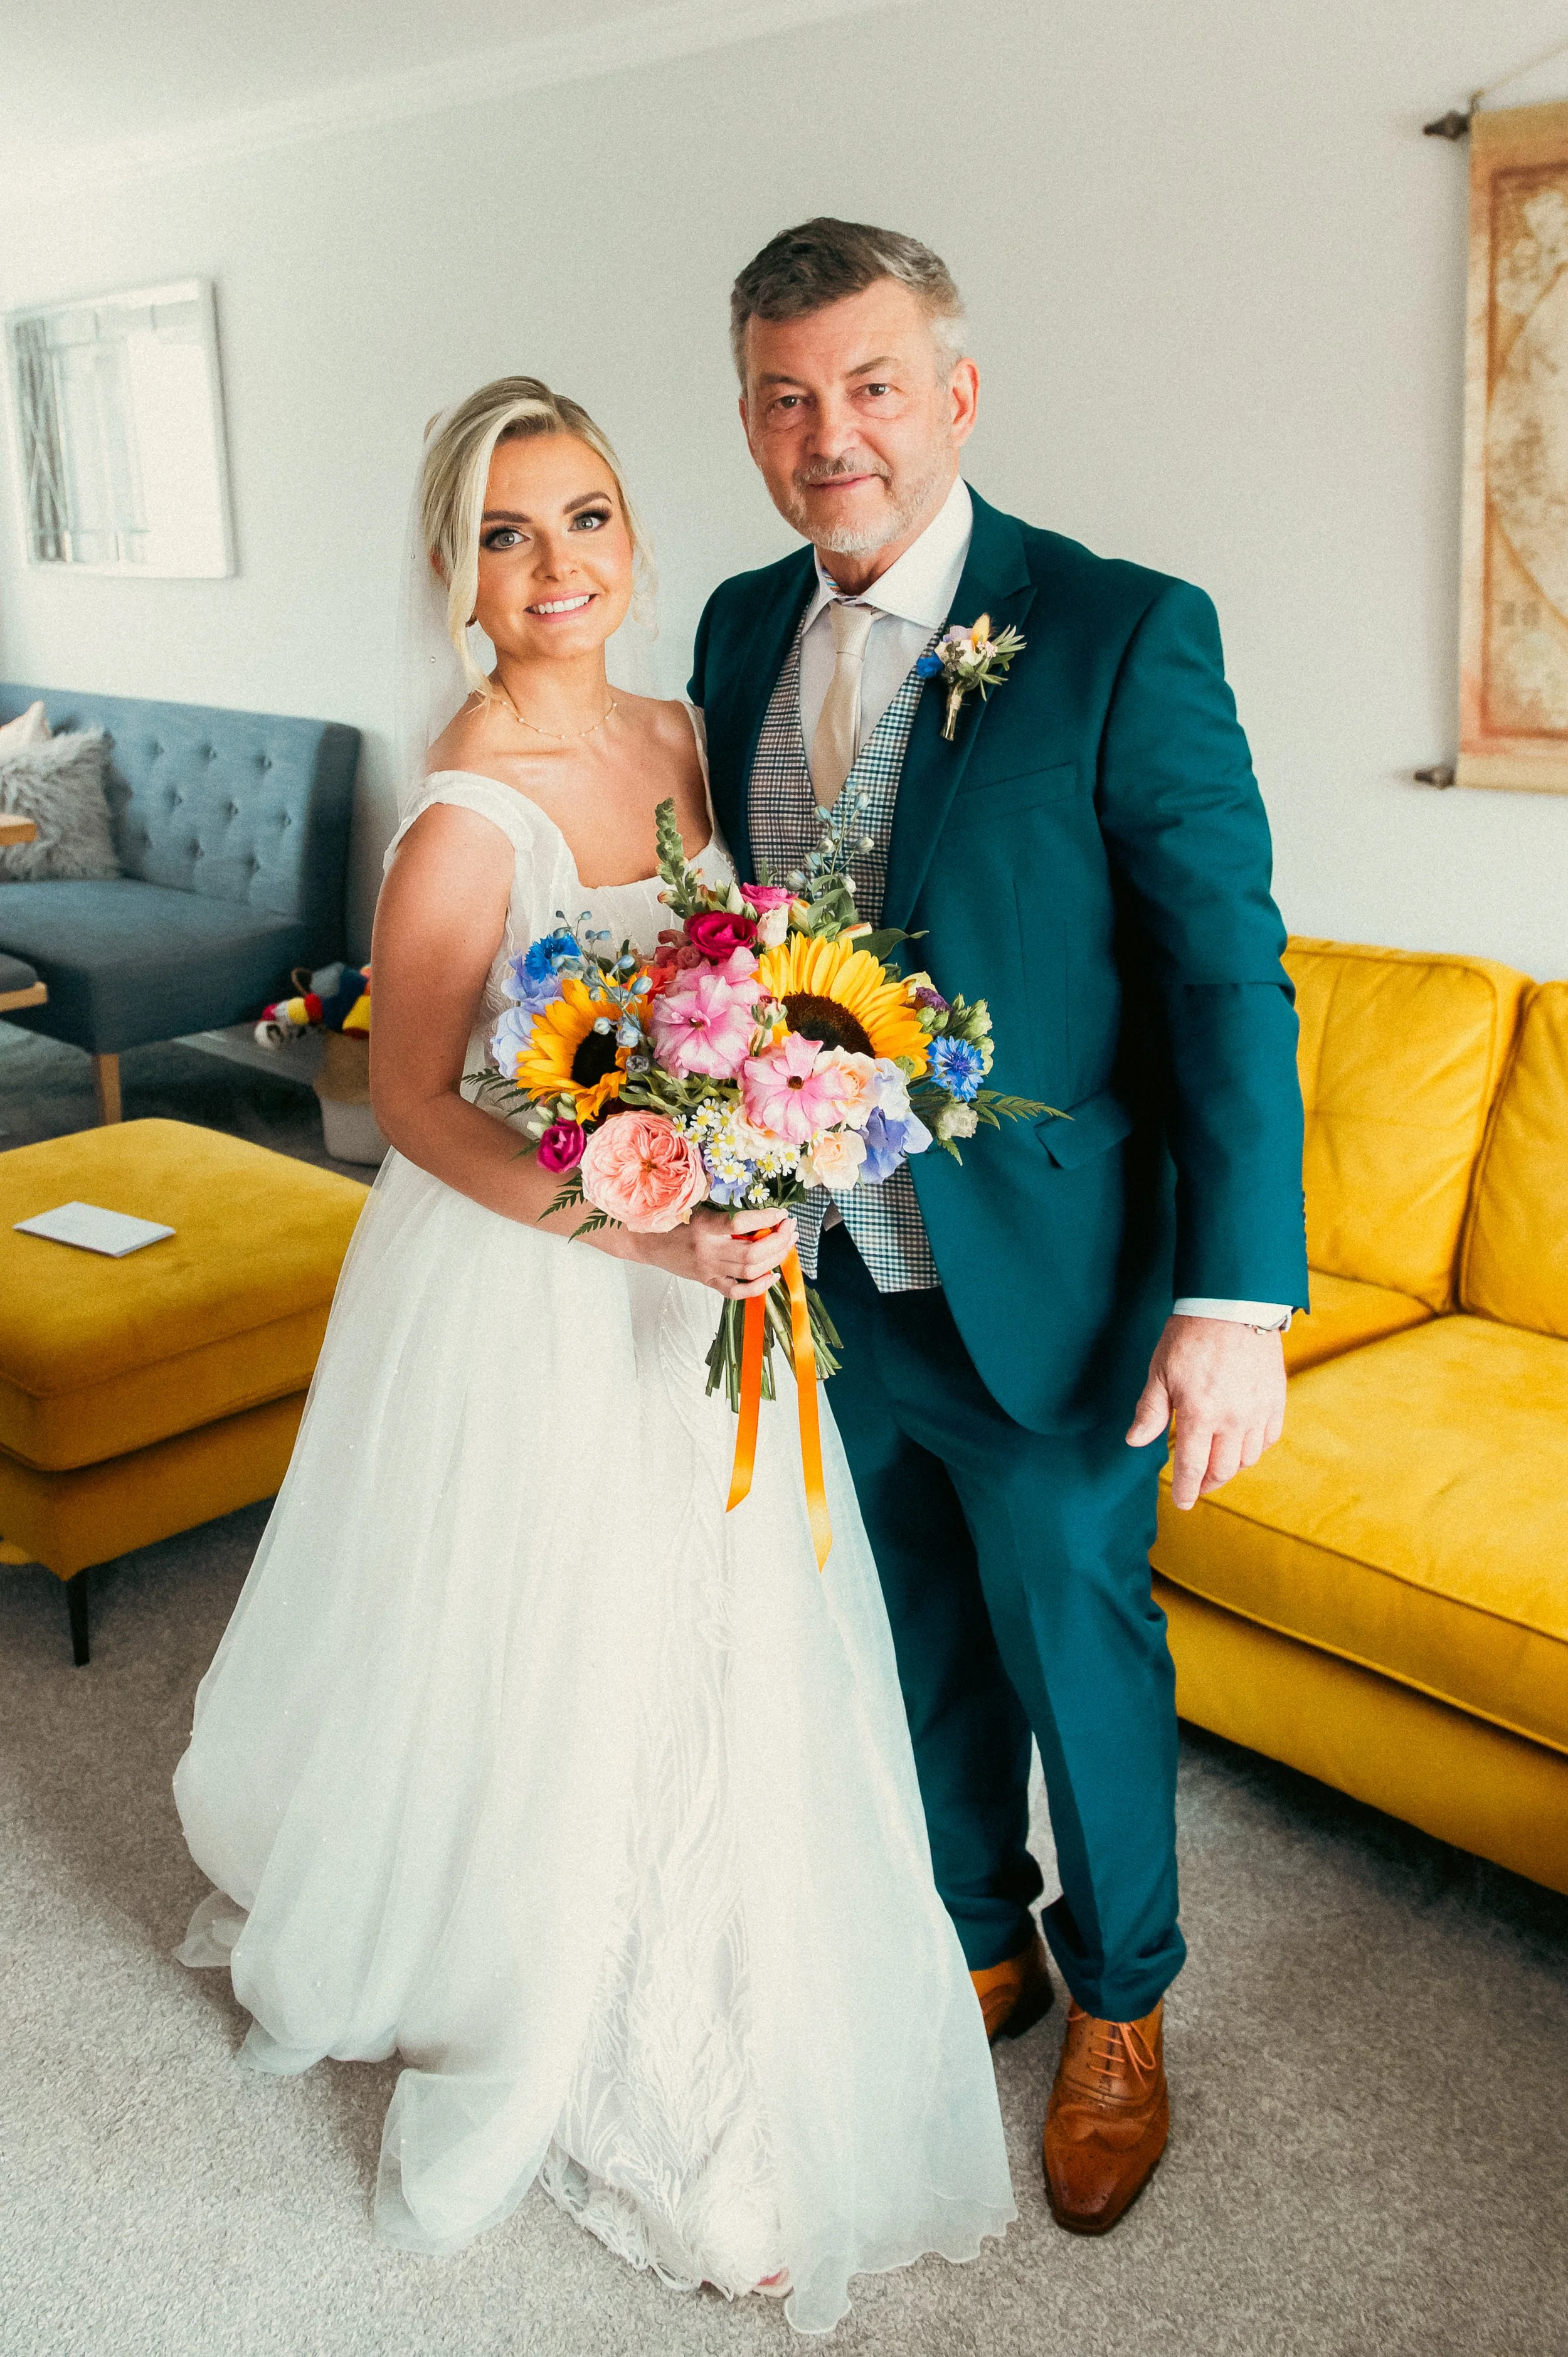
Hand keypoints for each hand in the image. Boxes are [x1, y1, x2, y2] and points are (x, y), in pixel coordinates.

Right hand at [609, 1205, 797, 1299]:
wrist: (645, 1242)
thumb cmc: (672, 1219)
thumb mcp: (695, 1205)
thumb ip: (722, 1207)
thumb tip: (757, 1204)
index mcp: (704, 1225)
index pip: (741, 1223)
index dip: (766, 1219)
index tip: (781, 1213)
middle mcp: (708, 1249)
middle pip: (753, 1251)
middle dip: (779, 1240)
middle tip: (791, 1229)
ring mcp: (708, 1268)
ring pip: (750, 1270)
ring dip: (775, 1258)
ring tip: (787, 1245)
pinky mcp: (707, 1281)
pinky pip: (736, 1290)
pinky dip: (758, 1286)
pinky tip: (772, 1275)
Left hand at [1126, 1314, 1285, 1509]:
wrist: (1234, 1303)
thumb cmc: (1190, 1335)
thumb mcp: (1160, 1371)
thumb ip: (1151, 1411)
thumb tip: (1136, 1442)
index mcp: (1199, 1414)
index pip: (1192, 1467)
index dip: (1186, 1490)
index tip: (1182, 1503)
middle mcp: (1233, 1419)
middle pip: (1222, 1469)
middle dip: (1207, 1484)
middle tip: (1197, 1488)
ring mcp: (1258, 1410)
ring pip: (1247, 1458)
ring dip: (1230, 1468)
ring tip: (1217, 1466)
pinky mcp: (1276, 1398)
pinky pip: (1268, 1438)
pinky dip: (1254, 1448)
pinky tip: (1242, 1445)